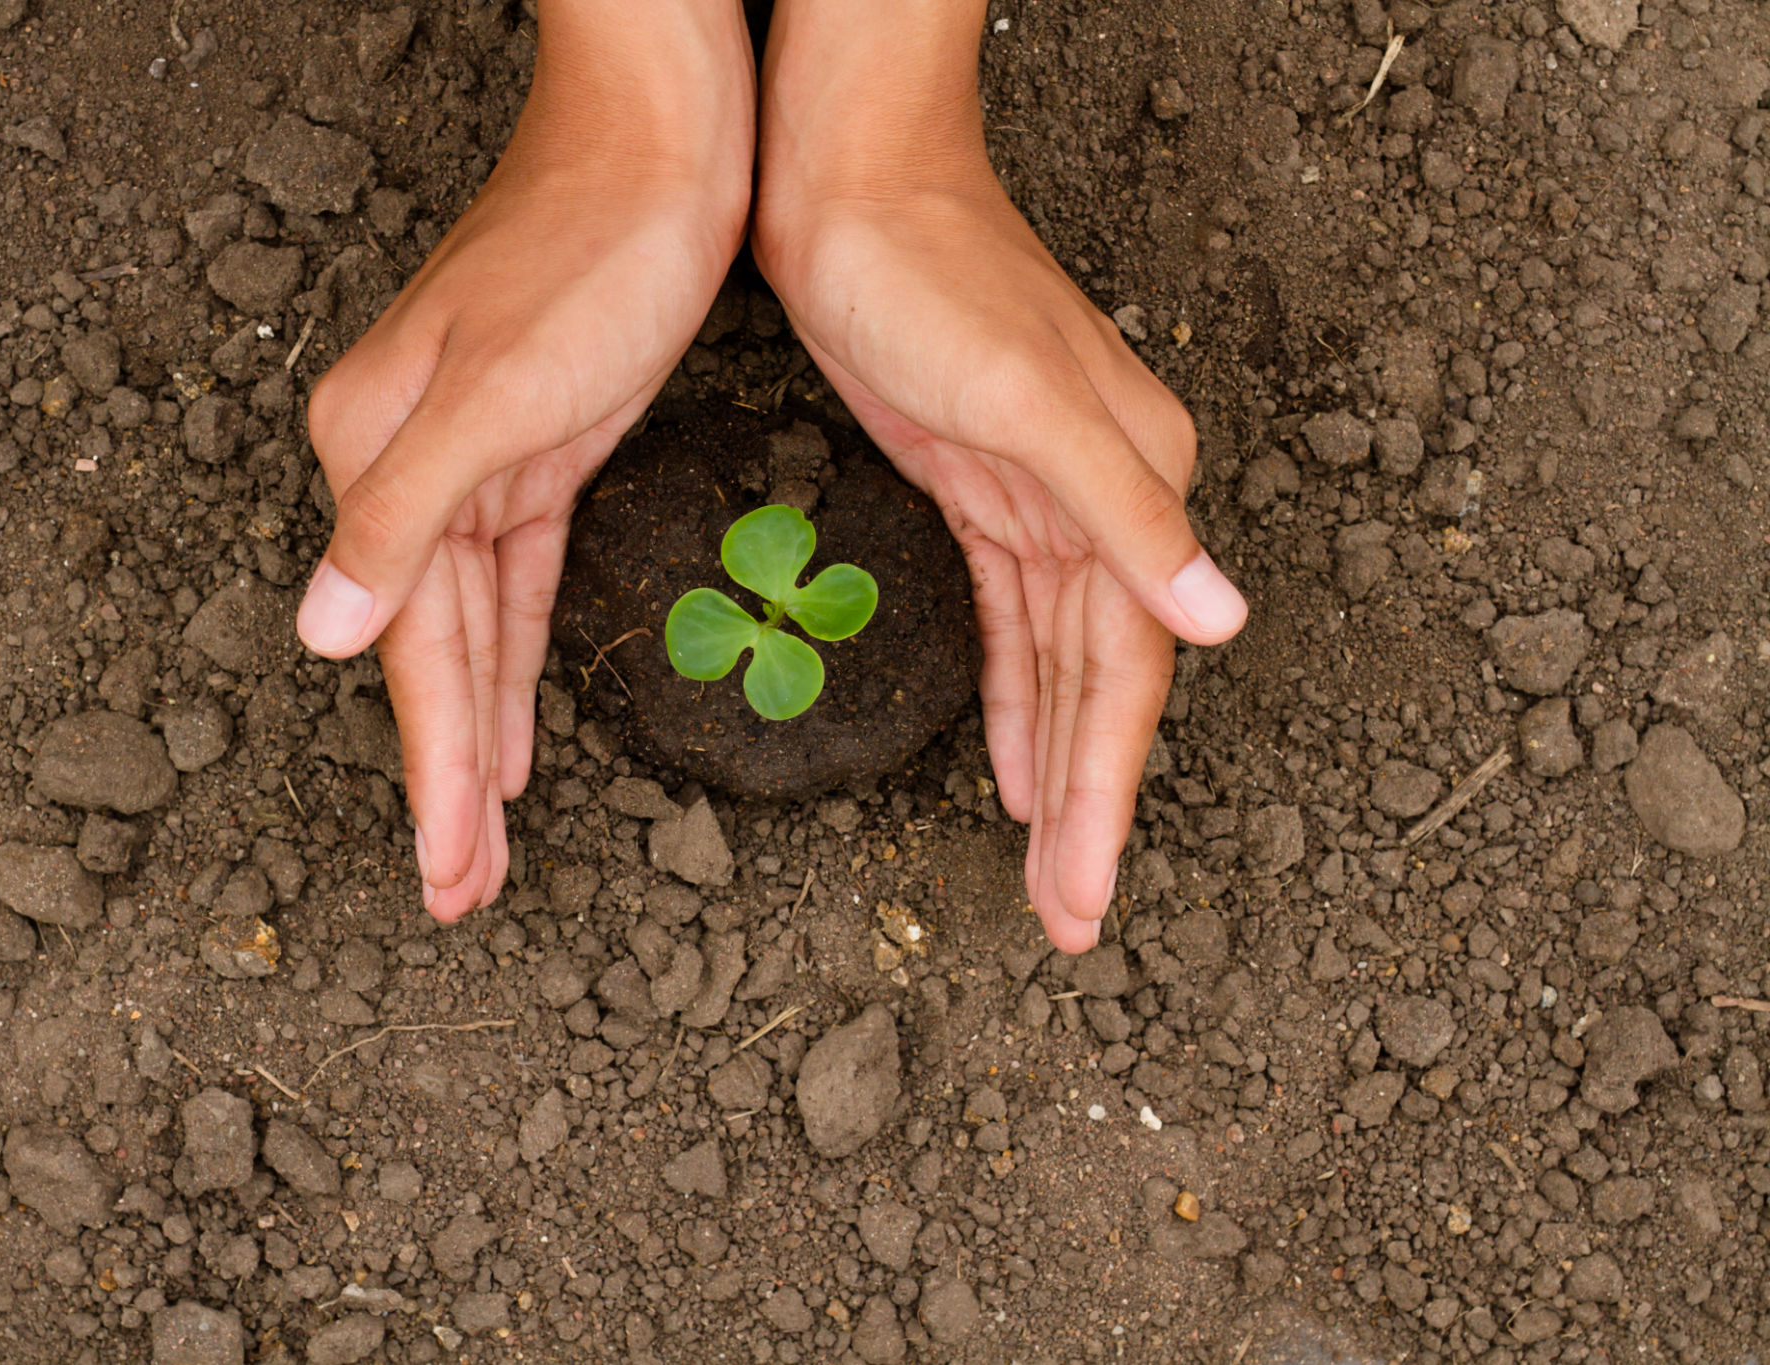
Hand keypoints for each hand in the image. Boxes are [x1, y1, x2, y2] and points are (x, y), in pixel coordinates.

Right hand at [301, 1, 753, 919]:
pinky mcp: (530, 449)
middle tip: (460, 895)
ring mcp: (465, 458)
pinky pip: (511, 586)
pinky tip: (514, 732)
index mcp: (376, 455)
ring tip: (481, 847)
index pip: (408, 650)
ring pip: (473, 635)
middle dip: (452, 784)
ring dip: (480, 742)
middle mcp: (403, 465)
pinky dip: (512, 665)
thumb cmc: (590, 246)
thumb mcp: (499, 390)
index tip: (448, 876)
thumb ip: (403, 516)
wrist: (662, 138)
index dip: (434, 770)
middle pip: (431, 657)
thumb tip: (320, 632)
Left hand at [756, 0, 1246, 951]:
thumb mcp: (1022, 398)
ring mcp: (1049, 496)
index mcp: (1133, 485)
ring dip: (1058, 768)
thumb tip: (1221, 621)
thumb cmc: (928, 274)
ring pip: (1063, 664)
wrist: (850, 183)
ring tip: (1051, 869)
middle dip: (1088, 807)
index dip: (1108, 788)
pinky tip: (1014, 762)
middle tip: (1068, 917)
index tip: (1082, 894)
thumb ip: (1124, 513)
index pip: (1129, 670)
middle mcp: (1109, 500)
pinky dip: (1020, 698)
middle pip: (1106, 684)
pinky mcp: (988, 487)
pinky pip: (1019, 622)